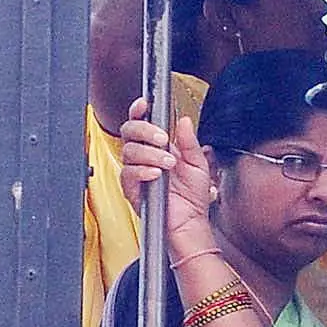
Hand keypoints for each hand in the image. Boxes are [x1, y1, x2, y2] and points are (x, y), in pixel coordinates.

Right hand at [115, 106, 219, 247]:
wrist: (190, 223)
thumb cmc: (192, 197)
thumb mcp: (198, 164)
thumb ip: (189, 141)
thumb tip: (183, 120)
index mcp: (158, 147)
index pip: (141, 123)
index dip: (139, 111)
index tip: (145, 104)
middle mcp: (144, 156)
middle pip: (129, 131)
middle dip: (145, 130)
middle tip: (163, 138)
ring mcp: (136, 171)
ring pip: (129, 151)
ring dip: (150, 153)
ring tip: (168, 163)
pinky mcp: (131, 188)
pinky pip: (128, 173)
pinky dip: (143, 171)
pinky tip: (156, 174)